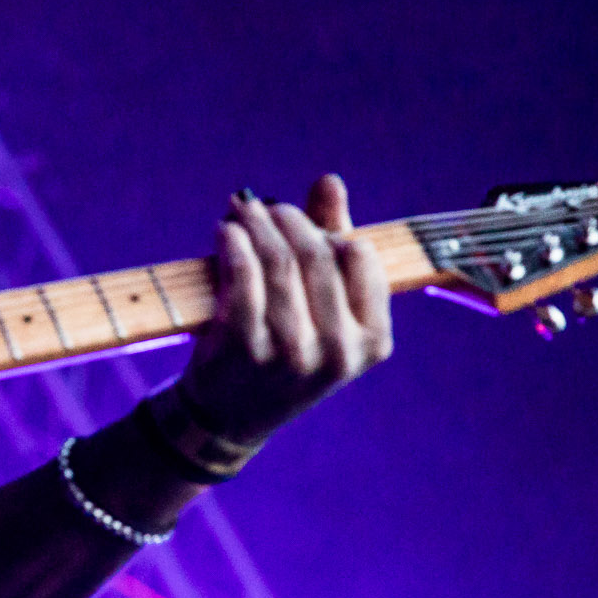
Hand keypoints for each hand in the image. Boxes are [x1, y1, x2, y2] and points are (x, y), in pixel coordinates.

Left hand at [176, 174, 392, 446]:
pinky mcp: (244, 348)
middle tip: (264, 207)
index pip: (359, 257)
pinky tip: (225, 231)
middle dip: (287, 218)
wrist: (230, 415)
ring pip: (277, 261)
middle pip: (315, 254)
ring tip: (241, 209)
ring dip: (256, 224)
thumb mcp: (320, 310)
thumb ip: (331, 243)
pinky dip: (233, 244)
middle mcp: (337, 351)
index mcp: (372, 342)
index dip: (327, 228)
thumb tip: (329, 182)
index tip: (301, 219)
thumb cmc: (283, 351)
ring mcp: (290, 352)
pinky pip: (242, 277)